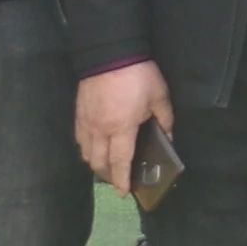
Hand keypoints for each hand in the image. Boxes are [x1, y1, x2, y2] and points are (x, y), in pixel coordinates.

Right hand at [77, 61, 173, 196]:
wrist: (109, 53)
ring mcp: (86, 123)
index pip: (120, 162)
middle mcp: (100, 130)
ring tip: (108, 166)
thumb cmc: (138, 75)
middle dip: (108, 176)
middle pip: (99, 163)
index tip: (124, 192)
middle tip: (118, 181)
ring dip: (96, 164)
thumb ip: (164, 119)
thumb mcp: (159, 96)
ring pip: (86, 153)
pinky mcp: (78, 114)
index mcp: (121, 128)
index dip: (121, 180)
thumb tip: (168, 137)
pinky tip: (95, 148)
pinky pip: (79, 140)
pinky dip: (87, 149)